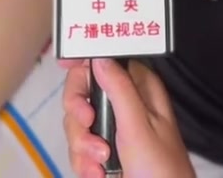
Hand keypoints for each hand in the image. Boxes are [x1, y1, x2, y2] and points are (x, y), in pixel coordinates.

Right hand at [60, 58, 193, 177]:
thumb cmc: (159, 167)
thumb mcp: (138, 126)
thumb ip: (119, 89)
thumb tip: (99, 57)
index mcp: (138, 88)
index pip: (104, 62)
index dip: (82, 61)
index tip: (63, 65)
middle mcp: (123, 103)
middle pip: (81, 93)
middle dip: (79, 117)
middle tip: (88, 127)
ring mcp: (111, 128)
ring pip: (76, 124)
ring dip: (82, 147)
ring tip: (101, 164)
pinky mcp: (102, 150)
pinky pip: (78, 148)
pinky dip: (83, 163)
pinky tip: (98, 174)